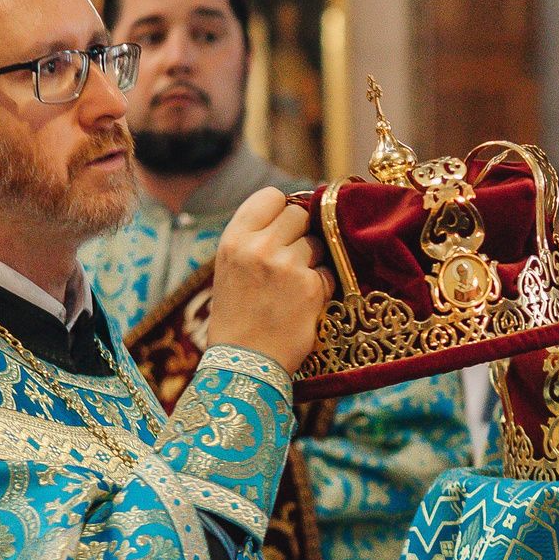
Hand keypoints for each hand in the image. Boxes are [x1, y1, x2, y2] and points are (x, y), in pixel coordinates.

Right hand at [209, 187, 332, 372]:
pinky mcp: (310, 286)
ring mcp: (286, 265)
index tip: (285, 226)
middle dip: (301, 233)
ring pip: (318, 242)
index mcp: (234, 239)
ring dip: (314, 260)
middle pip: (298, 213)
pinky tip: (304, 303)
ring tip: (295, 286)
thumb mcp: (230, 268)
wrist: (243, 363)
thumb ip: (254, 238)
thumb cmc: (237, 317)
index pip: (271, 196)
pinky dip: (321, 286)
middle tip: (293, 259)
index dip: (282, 209)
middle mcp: (258, 247)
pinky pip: (328, 271)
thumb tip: (293, 211)